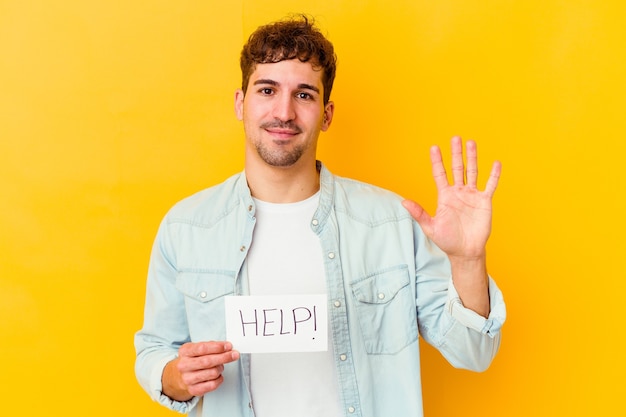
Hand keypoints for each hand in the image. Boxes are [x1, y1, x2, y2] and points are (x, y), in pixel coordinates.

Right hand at [162, 341, 239, 400]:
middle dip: (224, 357)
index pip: (202, 348)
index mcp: (185, 352)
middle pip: (208, 361)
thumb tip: (226, 347)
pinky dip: (219, 379)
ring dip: (220, 368)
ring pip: (212, 373)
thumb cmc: (191, 360)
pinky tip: (218, 375)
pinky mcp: (193, 390)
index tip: (228, 346)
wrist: (177, 376)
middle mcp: (184, 365)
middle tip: (234, 355)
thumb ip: (210, 346)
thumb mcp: (195, 348)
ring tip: (220, 366)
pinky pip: (212, 385)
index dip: (217, 347)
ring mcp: (188, 379)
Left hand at [402, 136, 500, 259]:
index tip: (434, 147)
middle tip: (455, 138)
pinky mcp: (484, 202)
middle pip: (457, 168)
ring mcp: (472, 195)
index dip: (437, 161)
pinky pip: (490, 185)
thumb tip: (403, 202)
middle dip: (455, 153)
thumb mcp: (430, 227)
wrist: (465, 252)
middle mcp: (458, 192)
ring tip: (471, 143)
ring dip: (472, 158)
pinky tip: (495, 163)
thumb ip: (419, 213)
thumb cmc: (447, 240)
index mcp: (444, 196)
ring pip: (473, 172)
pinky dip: (493, 175)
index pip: (440, 174)